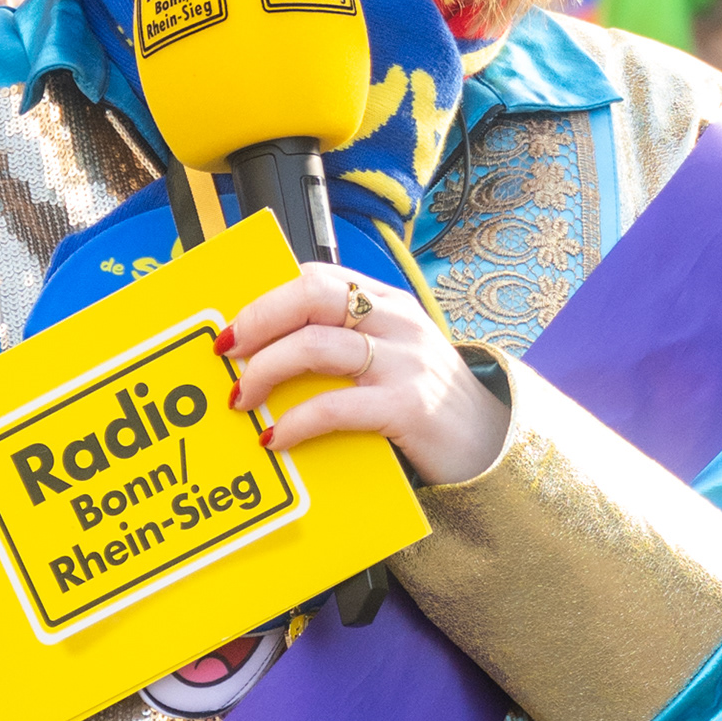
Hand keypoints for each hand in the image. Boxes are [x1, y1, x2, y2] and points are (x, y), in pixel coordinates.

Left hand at [221, 263, 499, 489]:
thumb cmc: (428, 403)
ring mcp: (404, 362)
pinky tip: (276, 437)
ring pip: (314, 348)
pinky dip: (295, 423)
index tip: (233, 326)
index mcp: (388, 303)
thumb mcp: (393, 357)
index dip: (268, 296)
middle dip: (258, 320)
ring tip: (243, 400)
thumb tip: (269, 352)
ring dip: (265, 373)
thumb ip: (345, 344)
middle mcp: (395, 321)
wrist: (494, 444)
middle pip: (311, 296)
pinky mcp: (407, 406)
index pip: (318, 276)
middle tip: (227, 353)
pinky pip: (334, 407)